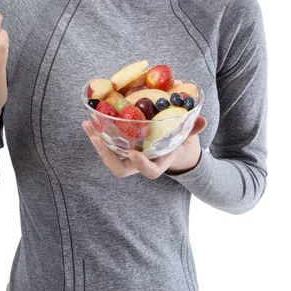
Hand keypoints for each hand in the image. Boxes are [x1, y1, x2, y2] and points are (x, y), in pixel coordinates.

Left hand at [82, 116, 206, 178]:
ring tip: (87, 124)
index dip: (141, 164)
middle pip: (120, 168)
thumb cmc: (179, 143)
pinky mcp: (120, 148)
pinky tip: (88, 120)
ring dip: (97, 142)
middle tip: (98, 137)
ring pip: (109, 156)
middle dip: (107, 155)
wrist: (171, 150)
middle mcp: (140, 162)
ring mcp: (128, 157)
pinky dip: (97, 133)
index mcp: (158, 162)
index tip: (133, 153)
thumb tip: (203, 120)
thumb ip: (193, 129)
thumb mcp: (187, 137)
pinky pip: (106, 145)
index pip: (149, 171)